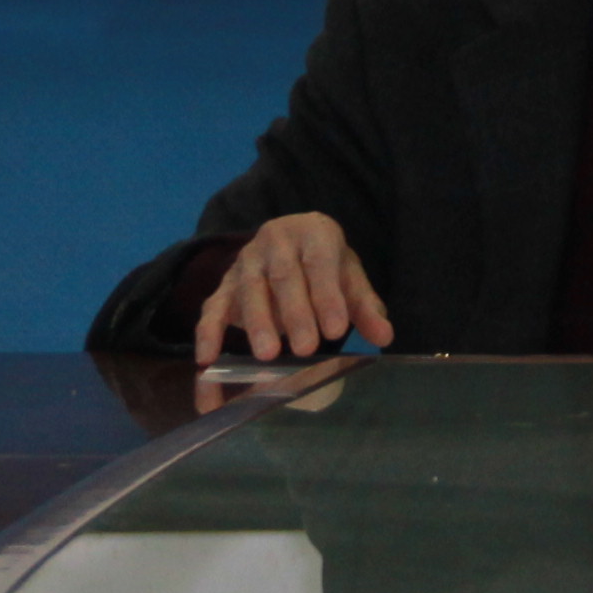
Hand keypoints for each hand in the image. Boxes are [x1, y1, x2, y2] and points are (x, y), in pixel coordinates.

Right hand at [194, 213, 393, 367]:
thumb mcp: (349, 279)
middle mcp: (275, 241)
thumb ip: (365, 308)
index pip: (321, 263)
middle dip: (295, 313)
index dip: (328, 295)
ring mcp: (246, 262)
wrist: (289, 242)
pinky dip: (208, 331)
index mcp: (312, 233)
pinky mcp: (224, 285)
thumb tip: (384, 337)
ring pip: (249, 289)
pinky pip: (212, 306)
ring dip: (257, 323)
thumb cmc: (324, 265)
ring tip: (268, 355)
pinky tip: (207, 359)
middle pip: (284, 276)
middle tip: (306, 348)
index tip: (337, 330)